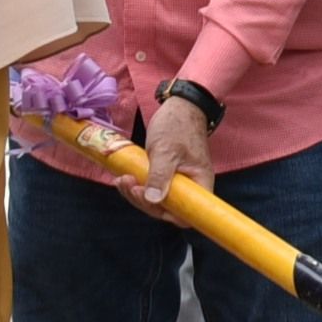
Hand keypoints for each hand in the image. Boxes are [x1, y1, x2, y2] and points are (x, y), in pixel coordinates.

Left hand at [120, 93, 215, 225]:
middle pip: (167, 209)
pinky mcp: (166, 175)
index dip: (166, 214)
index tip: (147, 199)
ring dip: (136, 194)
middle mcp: (191, 186)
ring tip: (122, 180)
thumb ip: (160, 176)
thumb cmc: (177, 125)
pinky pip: (152, 188)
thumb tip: (154, 200)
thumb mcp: (166, 150)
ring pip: (157, 200)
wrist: (179, 106)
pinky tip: (124, 178)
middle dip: (144, 201)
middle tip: (128, 185)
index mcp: (199, 183)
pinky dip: (137, 186)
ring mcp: (178, 181)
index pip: (187, 215)